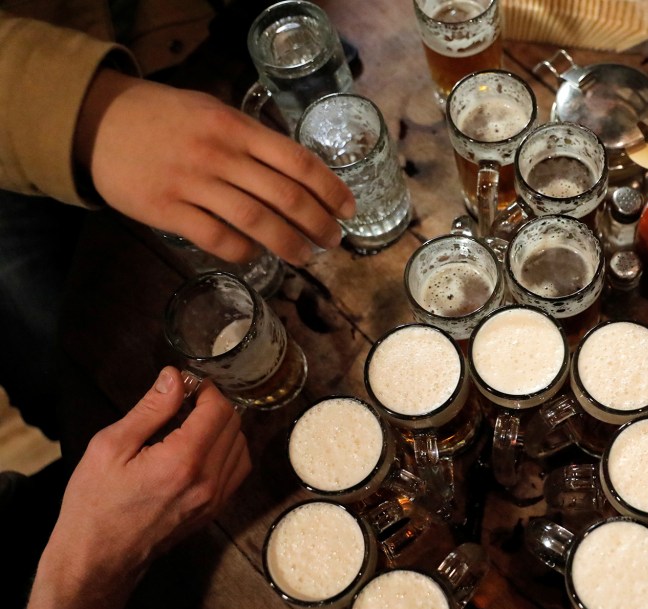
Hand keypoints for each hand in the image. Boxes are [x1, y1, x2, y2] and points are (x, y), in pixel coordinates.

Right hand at [17, 367, 249, 608]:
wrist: (98, 559)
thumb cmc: (95, 503)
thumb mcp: (111, 447)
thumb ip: (150, 409)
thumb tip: (175, 377)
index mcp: (184, 461)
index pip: (218, 410)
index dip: (207, 390)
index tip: (189, 385)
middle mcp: (209, 481)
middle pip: (234, 426)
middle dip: (215, 406)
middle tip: (187, 401)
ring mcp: (216, 499)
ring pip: (241, 447)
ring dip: (224, 428)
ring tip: (192, 424)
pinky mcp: (215, 511)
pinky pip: (237, 471)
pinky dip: (228, 451)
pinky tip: (203, 448)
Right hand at [74, 69, 355, 265]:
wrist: (99, 121)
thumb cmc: (165, 117)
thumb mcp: (214, 112)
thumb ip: (252, 139)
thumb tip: (300, 171)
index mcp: (237, 128)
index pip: (298, 161)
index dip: (330, 189)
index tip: (348, 209)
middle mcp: (219, 155)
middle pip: (285, 197)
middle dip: (318, 224)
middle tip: (333, 241)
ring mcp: (192, 184)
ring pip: (256, 223)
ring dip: (289, 245)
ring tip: (305, 257)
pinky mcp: (166, 210)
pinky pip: (217, 239)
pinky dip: (243, 252)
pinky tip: (255, 256)